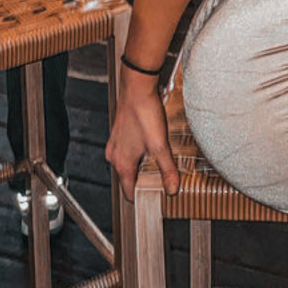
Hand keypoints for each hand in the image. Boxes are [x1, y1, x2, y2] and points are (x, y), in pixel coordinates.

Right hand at [105, 80, 179, 201]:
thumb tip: (172, 188)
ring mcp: (116, 142)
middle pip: (128, 177)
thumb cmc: (144, 113)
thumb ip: (167, 169)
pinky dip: (137, 151)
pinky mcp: (120, 131)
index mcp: (122, 163)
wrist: (137, 87)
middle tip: (160, 179)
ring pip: (128, 162)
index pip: (128, 192)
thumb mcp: (160, 145)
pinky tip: (149, 143)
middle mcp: (115, 155)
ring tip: (157, 159)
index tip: (153, 200)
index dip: (141, 197)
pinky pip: (127, 149)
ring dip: (141, 163)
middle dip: (143, 179)